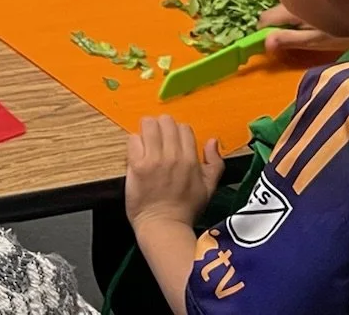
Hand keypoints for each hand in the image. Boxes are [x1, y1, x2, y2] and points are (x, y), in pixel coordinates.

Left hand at [125, 116, 222, 230]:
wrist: (164, 226)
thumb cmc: (186, 210)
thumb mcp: (209, 188)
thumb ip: (215, 163)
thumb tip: (212, 141)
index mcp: (191, 160)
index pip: (183, 128)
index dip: (177, 133)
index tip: (172, 142)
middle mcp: (173, 157)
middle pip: (165, 121)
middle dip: (161, 128)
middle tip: (157, 141)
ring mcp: (154, 160)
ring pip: (148, 124)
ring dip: (146, 131)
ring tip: (146, 144)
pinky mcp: (137, 165)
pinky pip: (133, 139)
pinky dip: (134, 143)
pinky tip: (136, 154)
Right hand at [257, 2, 348, 56]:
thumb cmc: (348, 31)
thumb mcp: (318, 40)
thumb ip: (291, 40)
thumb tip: (265, 43)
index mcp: (291, 8)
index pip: (265, 18)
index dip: (265, 32)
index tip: (275, 44)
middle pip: (275, 11)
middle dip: (279, 25)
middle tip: (296, 39)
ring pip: (286, 5)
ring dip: (290, 18)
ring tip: (310, 30)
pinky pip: (299, 0)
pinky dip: (301, 10)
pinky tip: (319, 19)